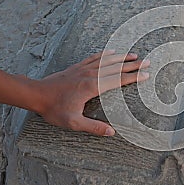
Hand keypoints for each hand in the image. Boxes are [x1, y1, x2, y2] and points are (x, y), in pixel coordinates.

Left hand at [33, 50, 149, 135]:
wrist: (36, 94)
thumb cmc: (54, 108)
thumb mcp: (73, 122)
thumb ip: (93, 127)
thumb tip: (111, 132)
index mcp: (92, 87)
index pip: (118, 80)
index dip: (133, 78)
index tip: (146, 75)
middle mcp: (90, 75)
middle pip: (116, 68)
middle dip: (133, 65)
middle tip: (147, 62)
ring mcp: (83, 69)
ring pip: (107, 61)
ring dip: (122, 57)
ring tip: (134, 55)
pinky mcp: (77, 67)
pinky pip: (94, 58)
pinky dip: (105, 54)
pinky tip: (111, 52)